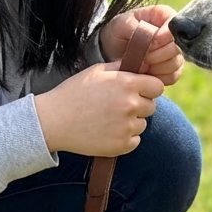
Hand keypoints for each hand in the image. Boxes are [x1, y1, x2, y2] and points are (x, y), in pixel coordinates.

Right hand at [34, 63, 164, 155]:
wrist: (53, 121)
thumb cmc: (73, 93)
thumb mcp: (96, 71)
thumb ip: (121, 67)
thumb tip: (140, 65)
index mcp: (127, 84)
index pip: (157, 87)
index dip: (148, 89)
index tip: (138, 91)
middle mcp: (130, 105)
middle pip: (151, 107)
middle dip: (139, 105)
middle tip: (117, 106)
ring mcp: (127, 127)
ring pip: (142, 124)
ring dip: (131, 122)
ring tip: (108, 119)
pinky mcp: (122, 145)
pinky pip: (134, 141)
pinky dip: (124, 138)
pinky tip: (107, 132)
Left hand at [98, 5, 184, 85]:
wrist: (111, 49)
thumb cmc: (118, 31)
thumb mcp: (123, 24)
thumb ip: (140, 29)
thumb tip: (156, 40)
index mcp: (165, 16)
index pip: (175, 27)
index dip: (163, 37)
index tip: (149, 44)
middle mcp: (174, 34)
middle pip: (177, 48)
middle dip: (156, 55)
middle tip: (140, 56)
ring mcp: (175, 53)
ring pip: (175, 64)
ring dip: (155, 67)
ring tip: (140, 63)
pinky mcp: (172, 70)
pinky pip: (172, 77)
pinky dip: (157, 78)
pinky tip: (145, 72)